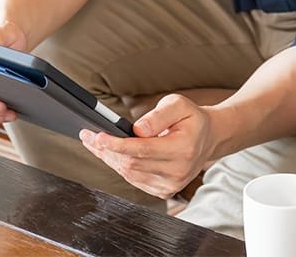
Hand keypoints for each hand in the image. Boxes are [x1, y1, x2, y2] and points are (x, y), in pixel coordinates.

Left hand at [78, 94, 215, 198]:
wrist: (207, 138)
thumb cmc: (191, 119)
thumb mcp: (179, 105)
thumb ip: (158, 116)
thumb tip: (136, 130)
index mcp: (183, 148)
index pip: (143, 149)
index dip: (117, 144)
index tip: (98, 136)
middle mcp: (178, 171)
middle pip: (132, 164)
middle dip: (106, 150)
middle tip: (87, 136)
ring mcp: (171, 184)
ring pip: (130, 174)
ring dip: (109, 159)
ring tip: (94, 143)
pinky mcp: (164, 191)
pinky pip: (134, 180)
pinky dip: (119, 167)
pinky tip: (110, 154)